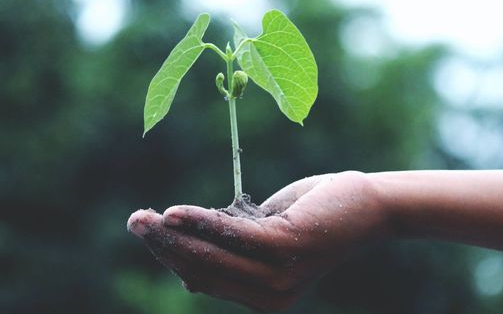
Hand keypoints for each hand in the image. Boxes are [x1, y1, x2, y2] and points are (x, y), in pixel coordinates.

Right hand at [127, 171, 388, 311]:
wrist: (368, 206)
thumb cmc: (314, 216)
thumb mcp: (265, 237)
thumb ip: (231, 252)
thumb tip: (187, 277)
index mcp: (262, 297)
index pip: (204, 278)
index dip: (171, 257)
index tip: (147, 231)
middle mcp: (268, 296)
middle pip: (201, 270)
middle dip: (163, 246)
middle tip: (134, 221)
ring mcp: (278, 276)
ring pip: (211, 256)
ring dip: (173, 235)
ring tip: (144, 217)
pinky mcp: (286, 248)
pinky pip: (232, 235)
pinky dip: (201, 222)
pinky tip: (175, 212)